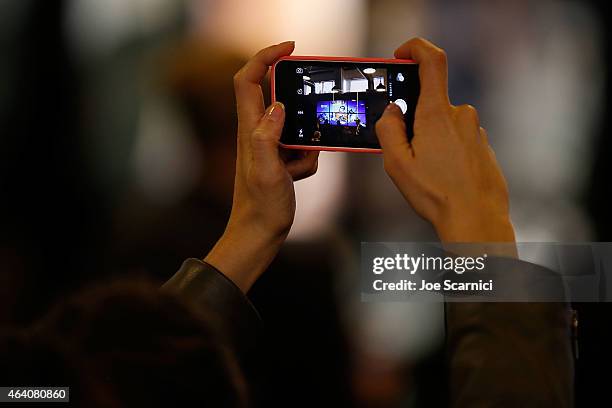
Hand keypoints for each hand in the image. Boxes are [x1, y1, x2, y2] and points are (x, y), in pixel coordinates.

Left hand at [205, 41, 318, 291]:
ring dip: (306, 140)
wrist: (260, 234)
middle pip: (274, 97)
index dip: (264, 57)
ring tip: (299, 164)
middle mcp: (257, 132)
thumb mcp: (267, 172)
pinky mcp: (280, 159)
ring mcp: (269, 146)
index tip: (290, 48)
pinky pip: (302, 147)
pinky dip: (306, 160)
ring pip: (294, 125)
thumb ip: (268, 137)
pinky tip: (298, 177)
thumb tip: (278, 106)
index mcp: (249, 130)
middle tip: (312, 111)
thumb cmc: (260, 207)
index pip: (248, 80)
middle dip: (296, 101)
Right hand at [376, 38, 514, 244]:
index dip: (415, 48)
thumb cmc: (436, 194)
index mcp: (436, 115)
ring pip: (443, 125)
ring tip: (427, 174)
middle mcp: (461, 116)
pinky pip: (458, 140)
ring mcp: (475, 131)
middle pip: (430, 103)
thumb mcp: (397, 164)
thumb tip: (392, 111)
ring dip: (430, 141)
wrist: (476, 219)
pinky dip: (446, 152)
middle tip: (407, 153)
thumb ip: (388, 130)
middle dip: (414, 121)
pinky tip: (443, 178)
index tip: (401, 55)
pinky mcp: (483, 147)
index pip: (432, 61)